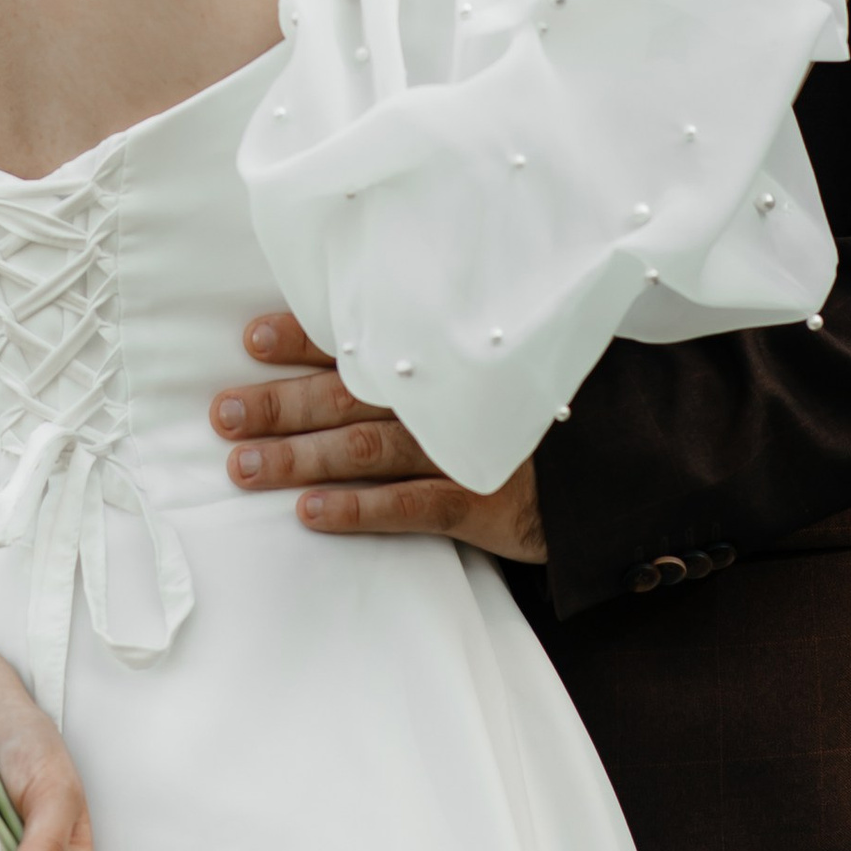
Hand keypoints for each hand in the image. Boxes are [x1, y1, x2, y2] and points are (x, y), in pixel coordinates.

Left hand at [213, 315, 546, 560]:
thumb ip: (433, 352)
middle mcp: (448, 397)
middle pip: (346, 397)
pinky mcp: (486, 503)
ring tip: (243, 467)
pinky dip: (359, 509)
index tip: (250, 340)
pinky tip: (310, 513)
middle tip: (221, 416)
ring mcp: (466, 449)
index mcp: (444, 357)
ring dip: (299, 457)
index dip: (303, 338)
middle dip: (279, 404)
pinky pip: (412, 507)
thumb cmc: (548, 406)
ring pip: (365, 450)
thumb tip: (350, 346)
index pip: (363, 340)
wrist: (629, 460)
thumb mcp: (497, 359)